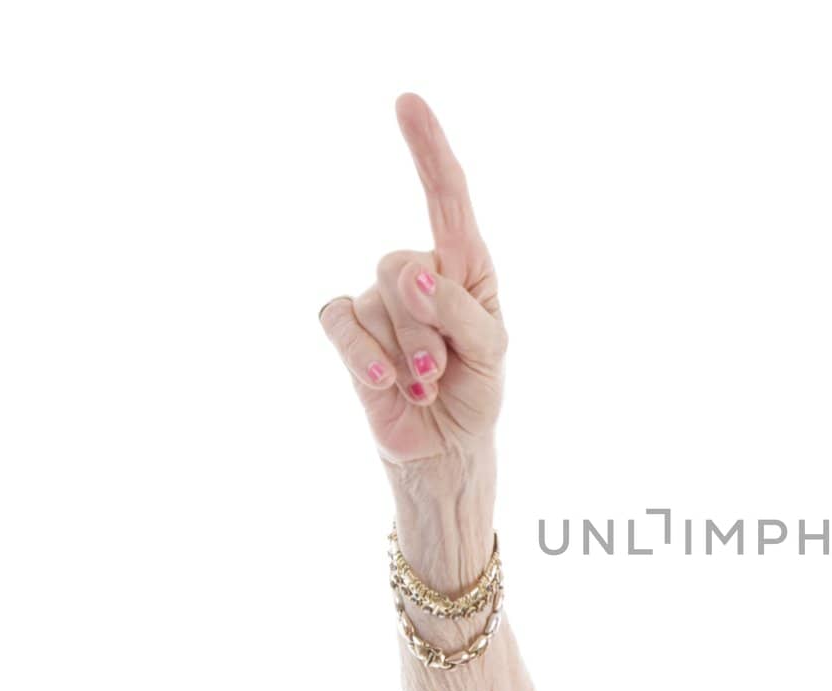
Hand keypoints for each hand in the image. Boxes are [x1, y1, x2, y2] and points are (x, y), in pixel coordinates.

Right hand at [318, 93, 507, 466]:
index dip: (428, 151)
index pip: (448, 199)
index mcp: (465, 267)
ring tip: (427, 384)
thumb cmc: (476, 390)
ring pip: (378, 299)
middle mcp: (419, 272)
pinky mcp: (348, 328)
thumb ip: (460, 309)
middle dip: (428, 324)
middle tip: (445, 369)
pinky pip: (342, 322)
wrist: (445, 448)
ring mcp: (378, 299)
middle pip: (403, 263)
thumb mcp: (489, 352)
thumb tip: (414, 270)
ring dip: (409, 353)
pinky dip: (364, 355)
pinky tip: (384, 382)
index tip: (407, 102)